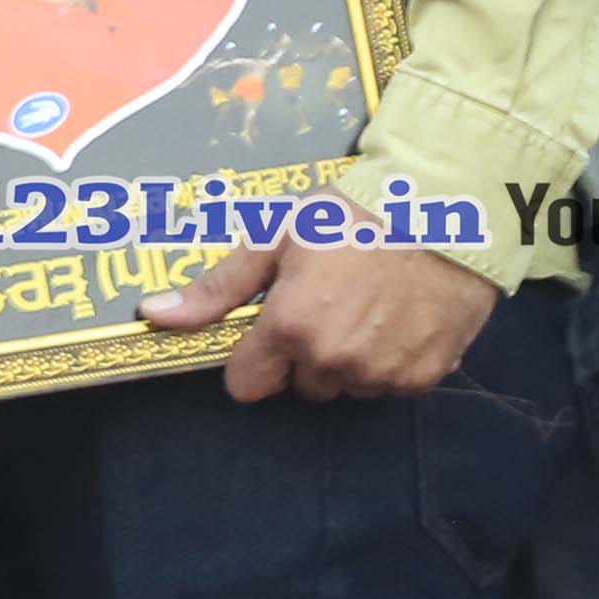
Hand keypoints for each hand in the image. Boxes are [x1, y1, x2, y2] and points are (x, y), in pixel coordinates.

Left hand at [144, 233, 496, 401]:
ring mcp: (381, 373)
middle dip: (304, 357)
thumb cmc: (352, 215)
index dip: (253, 359)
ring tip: (367, 307)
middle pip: (300, 386)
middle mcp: (333, 361)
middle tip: (327, 306)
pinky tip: (398, 319)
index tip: (270, 331)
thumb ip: (218, 287)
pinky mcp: (423, 376)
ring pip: (346, 387)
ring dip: (348, 361)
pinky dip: (390, 361)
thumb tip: (153, 316)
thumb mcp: (275, 239)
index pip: (246, 386)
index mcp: (289, 329)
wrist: (445, 210)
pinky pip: (390, 385)